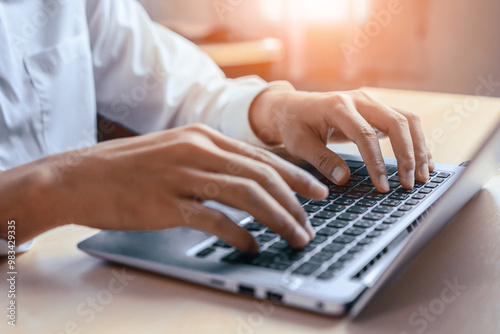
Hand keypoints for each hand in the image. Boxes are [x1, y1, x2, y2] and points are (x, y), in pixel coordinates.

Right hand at [21, 124, 327, 251]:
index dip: (295, 175)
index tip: (316, 192)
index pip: (261, 156)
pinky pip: (215, 219)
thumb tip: (246, 182)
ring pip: (247, 195)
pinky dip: (239, 234)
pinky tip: (251, 245)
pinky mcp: (167, 203)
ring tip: (294, 237)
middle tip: (311, 223)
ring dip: (278, 218)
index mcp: (203, 136)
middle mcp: (198, 150)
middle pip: (262, 175)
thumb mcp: (174, 151)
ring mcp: (183, 175)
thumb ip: (210, 161)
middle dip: (294, 201)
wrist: (79, 177)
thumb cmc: (128, 168)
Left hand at [250, 84, 433, 191]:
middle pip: (396, 122)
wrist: (292, 107)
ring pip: (406, 119)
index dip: (376, 162)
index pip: (364, 135)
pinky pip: (404, 122)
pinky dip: (416, 142)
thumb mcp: (299, 144)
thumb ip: (322, 160)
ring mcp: (371, 102)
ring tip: (423, 176)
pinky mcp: (376, 109)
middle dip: (407, 154)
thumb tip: (344, 179)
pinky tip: (423, 162)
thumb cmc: (294, 125)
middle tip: (409, 184)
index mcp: (337, 106)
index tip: (382, 186)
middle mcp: (359, 99)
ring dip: (418, 147)